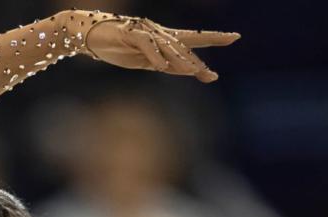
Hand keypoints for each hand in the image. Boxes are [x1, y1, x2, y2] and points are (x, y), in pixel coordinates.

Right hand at [83, 15, 238, 82]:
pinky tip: (161, 67)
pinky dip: (154, 55)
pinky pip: (146, 44)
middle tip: (209, 73)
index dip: (214, 37)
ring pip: (167, 46)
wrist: (92, 36)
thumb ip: (168, 65)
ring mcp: (145, 32)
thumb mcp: (146, 61)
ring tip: (193, 72)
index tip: (235, 37)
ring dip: (180, 60)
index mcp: (165, 40)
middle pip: (183, 45)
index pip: (194, 38)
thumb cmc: (119, 48)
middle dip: (196, 59)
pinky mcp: (130, 33)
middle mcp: (159, 33)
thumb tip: (190, 71)